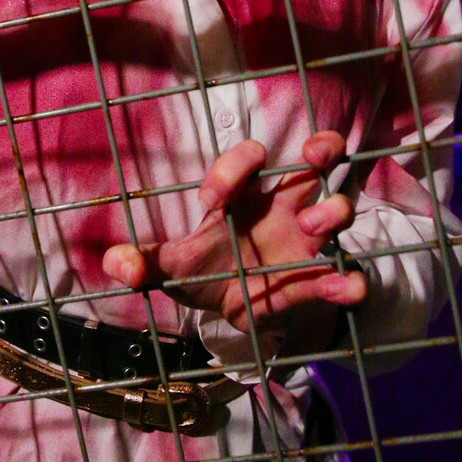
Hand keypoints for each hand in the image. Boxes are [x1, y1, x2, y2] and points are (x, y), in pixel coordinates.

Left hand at [102, 130, 365, 359]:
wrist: (229, 312)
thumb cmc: (205, 271)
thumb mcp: (172, 268)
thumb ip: (145, 263)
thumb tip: (114, 263)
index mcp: (241, 197)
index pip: (245, 161)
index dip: (231, 168)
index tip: (210, 198)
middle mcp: (280, 208)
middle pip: (314, 162)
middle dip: (321, 149)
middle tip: (315, 155)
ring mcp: (303, 240)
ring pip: (335, 208)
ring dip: (332, 211)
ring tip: (314, 226)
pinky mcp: (314, 278)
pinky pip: (338, 274)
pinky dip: (346, 280)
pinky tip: (346, 287)